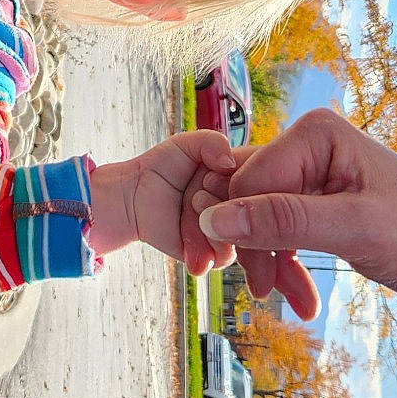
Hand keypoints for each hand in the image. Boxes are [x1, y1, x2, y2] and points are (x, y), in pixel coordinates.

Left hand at [87, 128, 243, 273]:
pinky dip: (204, 243)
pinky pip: (223, 256)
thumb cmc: (162, 169)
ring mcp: (226, 232)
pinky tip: (187, 231)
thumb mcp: (187, 144)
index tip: (216, 172)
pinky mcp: (210, 253)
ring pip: (240, 236)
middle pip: (251, 212)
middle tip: (196, 191)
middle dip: (220, 198)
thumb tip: (229, 161)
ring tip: (191, 206)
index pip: (261, 184)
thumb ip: (211, 141)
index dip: (241, 179)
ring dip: (212, 220)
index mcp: (238, 180)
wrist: (135, 196)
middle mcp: (236, 208)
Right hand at [191, 107, 396, 319]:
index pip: (247, 179)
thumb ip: (282, 220)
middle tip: (268, 294)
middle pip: (247, 198)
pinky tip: (296, 294)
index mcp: (314, 133)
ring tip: (292, 301)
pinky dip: (282, 261)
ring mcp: (306, 169)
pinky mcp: (309, 196)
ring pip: (256, 217)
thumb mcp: (351, 228)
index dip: (241, 229)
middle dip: (256, 250)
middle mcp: (304, 143)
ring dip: (268, 261)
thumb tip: (211, 218)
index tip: (257, 280)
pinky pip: (275, 227)